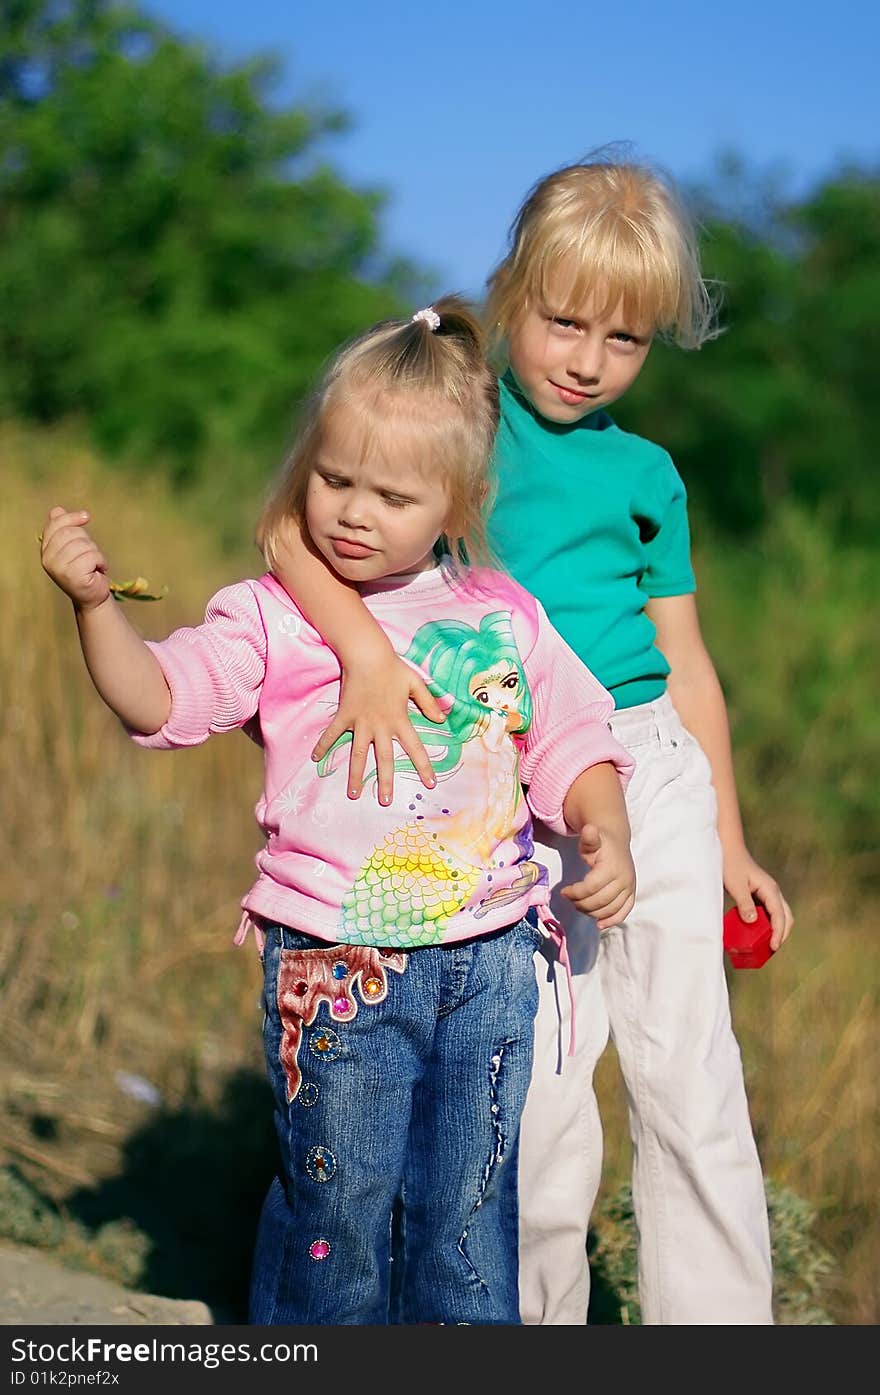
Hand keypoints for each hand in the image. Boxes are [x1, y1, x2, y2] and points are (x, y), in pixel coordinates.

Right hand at [40, 507, 111, 610]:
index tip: (86, 517)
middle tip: (90, 554)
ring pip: (83, 544)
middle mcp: (47, 559)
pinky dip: (100, 562)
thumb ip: (64, 529)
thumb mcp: (73, 547)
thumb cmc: (84, 569)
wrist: (92, 596)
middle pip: (71, 533)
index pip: (55, 525)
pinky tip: (97, 570)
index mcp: (46, 549)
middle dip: (87, 540)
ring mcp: (58, 568)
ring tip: (93, 565)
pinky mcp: (72, 575)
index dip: (71, 518)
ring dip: (95, 553)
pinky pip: (92, 556)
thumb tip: (57, 510)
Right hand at [311, 650, 444, 804]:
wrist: (367, 655)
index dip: (424, 767)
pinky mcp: (345, 716)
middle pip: (384, 759)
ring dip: (356, 774)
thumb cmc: (393, 668)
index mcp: (400, 720)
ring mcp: (360, 722)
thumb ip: (429, 703)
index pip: (416, 748)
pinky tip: (316, 759)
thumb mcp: (416, 683)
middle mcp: (380, 726)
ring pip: (358, 754)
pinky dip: (323, 745)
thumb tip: (442, 720)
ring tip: (354, 794)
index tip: (431, 784)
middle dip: (385, 782)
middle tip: (385, 801)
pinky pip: (332, 734)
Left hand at [560, 823, 636, 929]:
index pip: (591, 888)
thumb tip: (589, 829)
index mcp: (612, 867)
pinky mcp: (631, 894)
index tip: (564, 891)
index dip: (575, 893)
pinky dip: (612, 921)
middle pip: (600, 901)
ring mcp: (629, 888)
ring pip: (610, 909)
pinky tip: (599, 925)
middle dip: (581, 904)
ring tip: (580, 905)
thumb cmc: (600, 842)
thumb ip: (589, 838)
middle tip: (570, 899)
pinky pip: (624, 912)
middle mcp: (624, 879)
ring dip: (592, 912)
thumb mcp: (591, 838)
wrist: (616, 842)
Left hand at [723, 845, 792, 951]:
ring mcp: (767, 893)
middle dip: (782, 934)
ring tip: (766, 946)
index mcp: (770, 890)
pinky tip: (757, 932)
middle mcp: (773, 892)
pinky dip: (767, 924)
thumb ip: (744, 903)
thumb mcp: (736, 885)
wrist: (728, 849)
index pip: (780, 915)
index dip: (778, 933)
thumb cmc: (731, 864)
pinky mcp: (760, 895)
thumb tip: (752, 921)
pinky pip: (768, 913)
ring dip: (776, 930)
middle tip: (772, 950)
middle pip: (786, 917)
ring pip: (779, 915)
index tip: (773, 947)